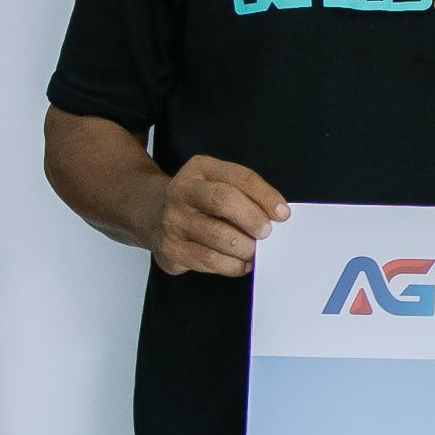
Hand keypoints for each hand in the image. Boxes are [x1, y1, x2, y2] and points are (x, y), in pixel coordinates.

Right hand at [152, 156, 287, 276]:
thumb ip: (246, 193)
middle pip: (224, 201)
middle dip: (252, 219)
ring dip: (244, 247)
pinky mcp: (171, 249)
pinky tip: (241, 262)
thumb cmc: (199, 200)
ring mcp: (173, 221)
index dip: (265, 196)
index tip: (283, 213)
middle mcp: (181, 191)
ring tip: (254, 250)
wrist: (152, 214)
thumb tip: (277, 216)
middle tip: (266, 233)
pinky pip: (208, 260)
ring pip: (217, 236)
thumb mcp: (218, 182)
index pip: (239, 178)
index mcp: (200, 168)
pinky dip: (233, 265)